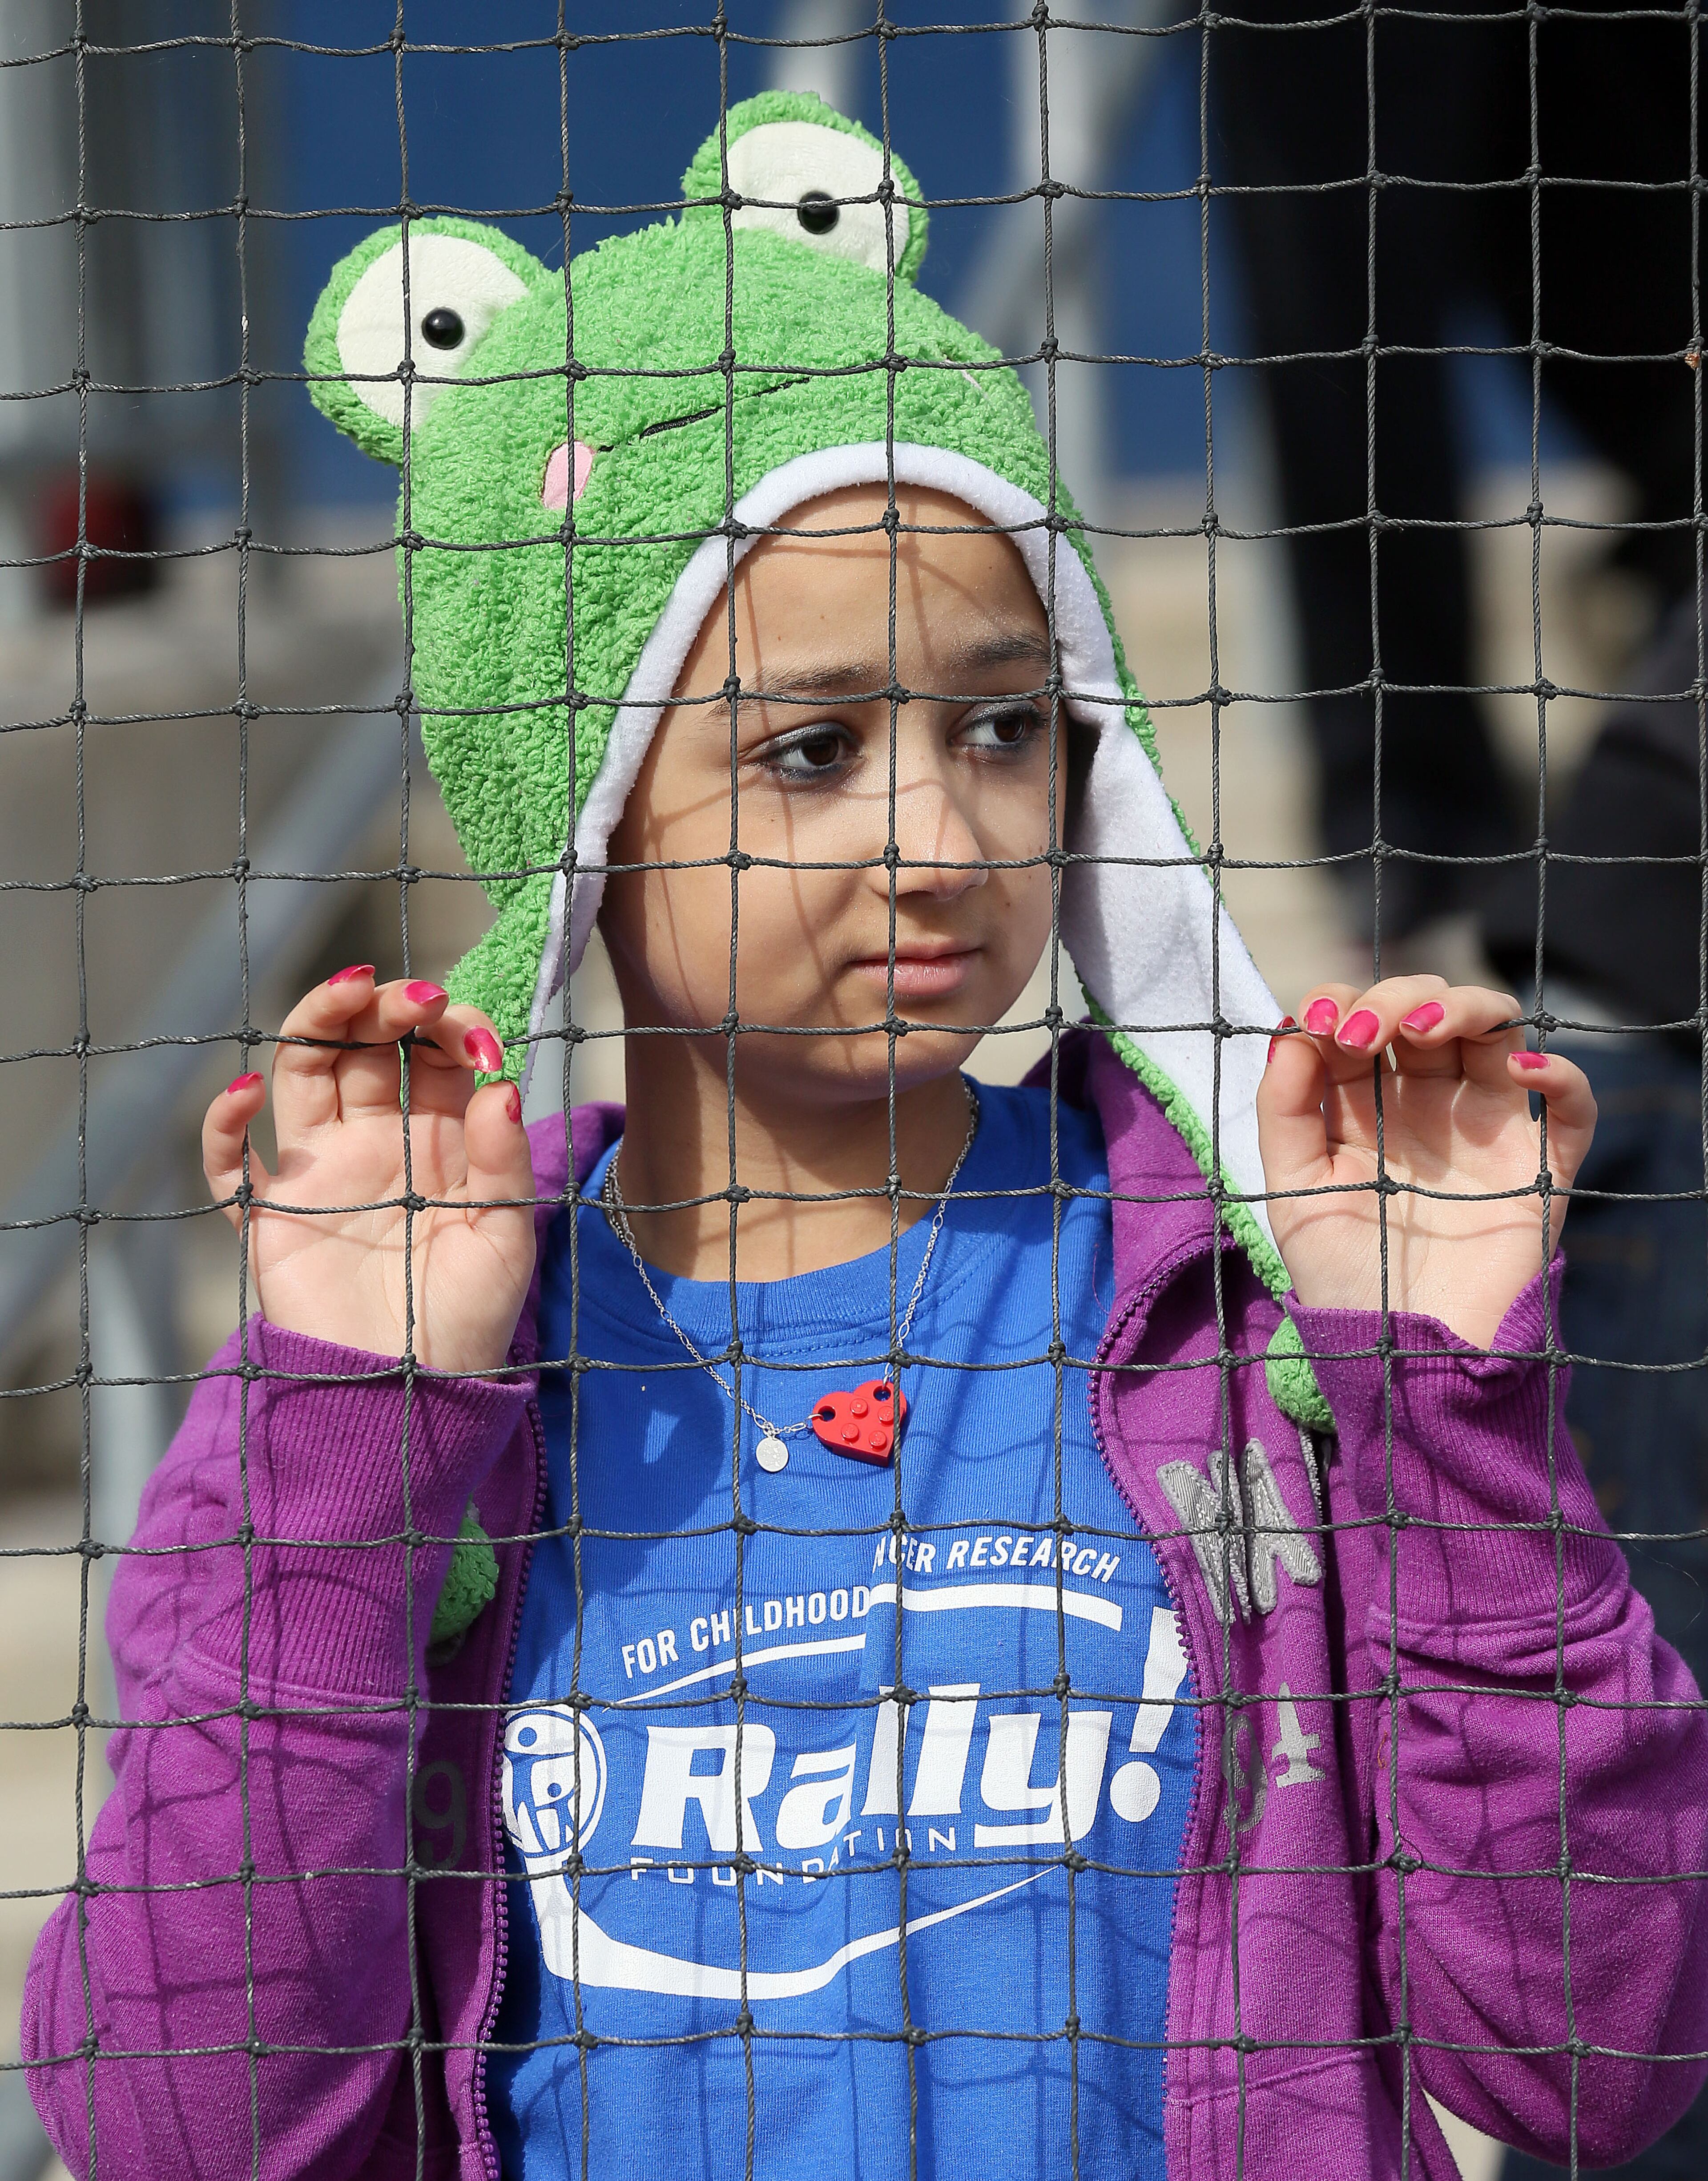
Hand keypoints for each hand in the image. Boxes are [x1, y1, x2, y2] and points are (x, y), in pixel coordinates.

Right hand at [202, 969, 536, 1372]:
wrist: (412, 1391)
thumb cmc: (468, 1317)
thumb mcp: (506, 1238)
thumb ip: (505, 1163)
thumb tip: (503, 1086)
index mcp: (437, 1141)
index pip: (435, 1058)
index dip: (451, 1032)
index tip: (474, 1035)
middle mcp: (375, 1142)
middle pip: (367, 1048)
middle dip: (386, 1009)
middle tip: (411, 995)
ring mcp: (318, 1172)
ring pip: (305, 1072)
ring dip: (319, 1022)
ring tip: (348, 990)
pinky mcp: (269, 1214)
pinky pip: (230, 1160)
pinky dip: (222, 1121)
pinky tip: (244, 1090)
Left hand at [1256, 977, 1595, 1349]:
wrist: (1409, 1355)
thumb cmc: (1347, 1278)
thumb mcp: (1294, 1192)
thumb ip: (1284, 1111)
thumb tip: (1290, 1032)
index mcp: (1366, 1106)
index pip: (1362, 1020)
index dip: (1342, 1002)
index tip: (1319, 1021)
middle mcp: (1429, 1106)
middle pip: (1427, 1010)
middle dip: (1395, 999)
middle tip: (1364, 1033)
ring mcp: (1488, 1128)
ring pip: (1498, 1029)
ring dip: (1464, 1007)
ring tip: (1421, 1032)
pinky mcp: (1541, 1165)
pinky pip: (1572, 1102)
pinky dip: (1559, 1070)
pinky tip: (1521, 1068)